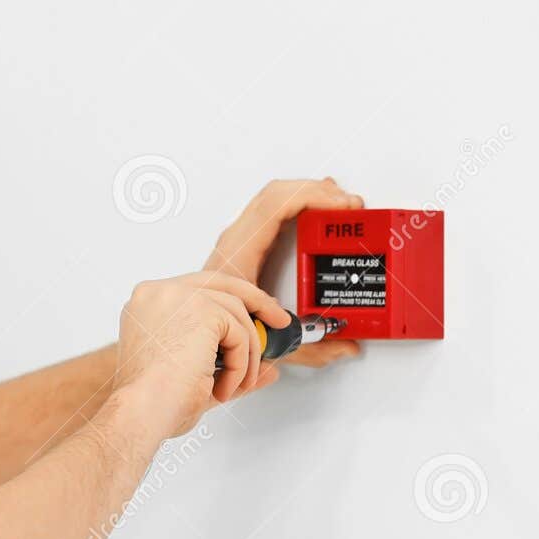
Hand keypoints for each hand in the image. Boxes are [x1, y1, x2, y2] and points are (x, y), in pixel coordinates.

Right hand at [111, 273, 289, 439]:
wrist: (142, 412)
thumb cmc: (152, 402)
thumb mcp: (194, 378)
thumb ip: (231, 367)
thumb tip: (266, 369)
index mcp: (148, 304)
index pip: (198, 288)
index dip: (230, 300)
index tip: (254, 314)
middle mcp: (159, 293)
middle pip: (221, 283)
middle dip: (256, 302)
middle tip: (276, 321)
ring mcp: (179, 296)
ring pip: (235, 313)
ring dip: (247, 353)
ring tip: (237, 384)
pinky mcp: (201, 310)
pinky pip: (239, 333)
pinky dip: (241, 364)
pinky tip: (224, 387)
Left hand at [204, 177, 365, 384]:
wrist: (186, 334)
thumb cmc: (215, 329)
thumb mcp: (267, 340)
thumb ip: (310, 346)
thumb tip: (348, 346)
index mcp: (239, 253)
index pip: (275, 206)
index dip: (312, 198)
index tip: (342, 208)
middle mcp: (237, 240)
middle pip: (278, 193)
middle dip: (319, 192)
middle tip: (351, 207)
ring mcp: (239, 239)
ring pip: (275, 198)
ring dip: (310, 195)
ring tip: (342, 205)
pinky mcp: (246, 245)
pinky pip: (273, 211)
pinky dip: (299, 205)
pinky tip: (320, 210)